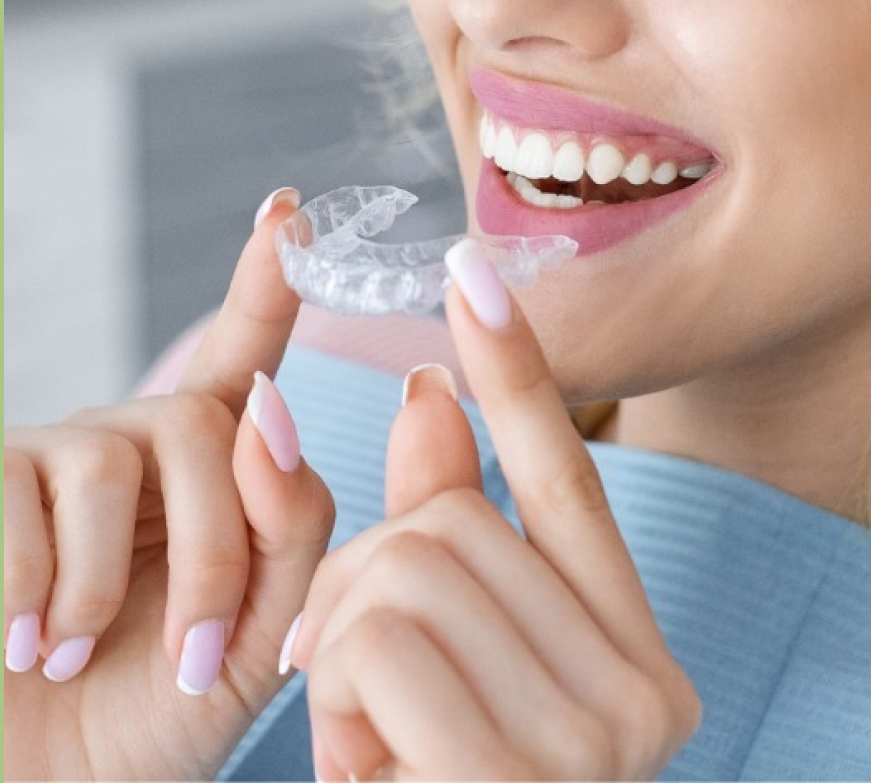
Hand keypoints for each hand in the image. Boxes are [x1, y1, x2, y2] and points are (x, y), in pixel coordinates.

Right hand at [4, 189, 335, 779]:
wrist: (53, 780)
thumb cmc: (158, 709)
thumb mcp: (259, 628)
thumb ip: (293, 521)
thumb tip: (273, 407)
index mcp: (217, 469)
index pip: (249, 358)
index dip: (267, 283)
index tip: (289, 212)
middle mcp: (140, 441)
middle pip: (208, 427)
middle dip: (216, 552)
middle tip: (195, 654)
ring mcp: (57, 453)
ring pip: (118, 458)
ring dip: (113, 584)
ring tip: (79, 653)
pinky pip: (24, 493)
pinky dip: (35, 589)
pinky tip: (20, 642)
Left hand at [293, 241, 701, 779]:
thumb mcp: (436, 657)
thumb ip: (440, 526)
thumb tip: (423, 389)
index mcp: (631, 656)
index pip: (568, 476)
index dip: (516, 368)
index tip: (473, 273)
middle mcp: (642, 690)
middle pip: (452, 522)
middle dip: (367, 579)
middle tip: (365, 679)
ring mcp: (595, 738)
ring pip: (405, 566)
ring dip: (347, 646)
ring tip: (374, 737)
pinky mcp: (521, 775)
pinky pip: (379, 638)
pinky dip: (339, 697)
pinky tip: (369, 768)